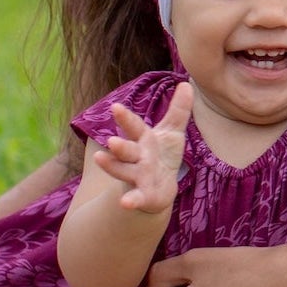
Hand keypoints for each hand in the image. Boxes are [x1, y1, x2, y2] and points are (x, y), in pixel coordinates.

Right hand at [91, 82, 193, 211]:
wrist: (158, 189)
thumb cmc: (162, 156)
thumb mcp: (172, 133)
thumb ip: (178, 111)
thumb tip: (186, 83)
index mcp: (144, 140)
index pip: (134, 127)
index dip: (126, 118)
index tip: (115, 107)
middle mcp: (137, 157)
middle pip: (127, 150)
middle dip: (119, 146)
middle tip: (111, 140)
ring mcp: (138, 177)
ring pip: (124, 171)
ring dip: (112, 167)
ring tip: (99, 160)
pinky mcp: (144, 196)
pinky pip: (137, 198)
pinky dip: (131, 200)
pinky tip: (124, 203)